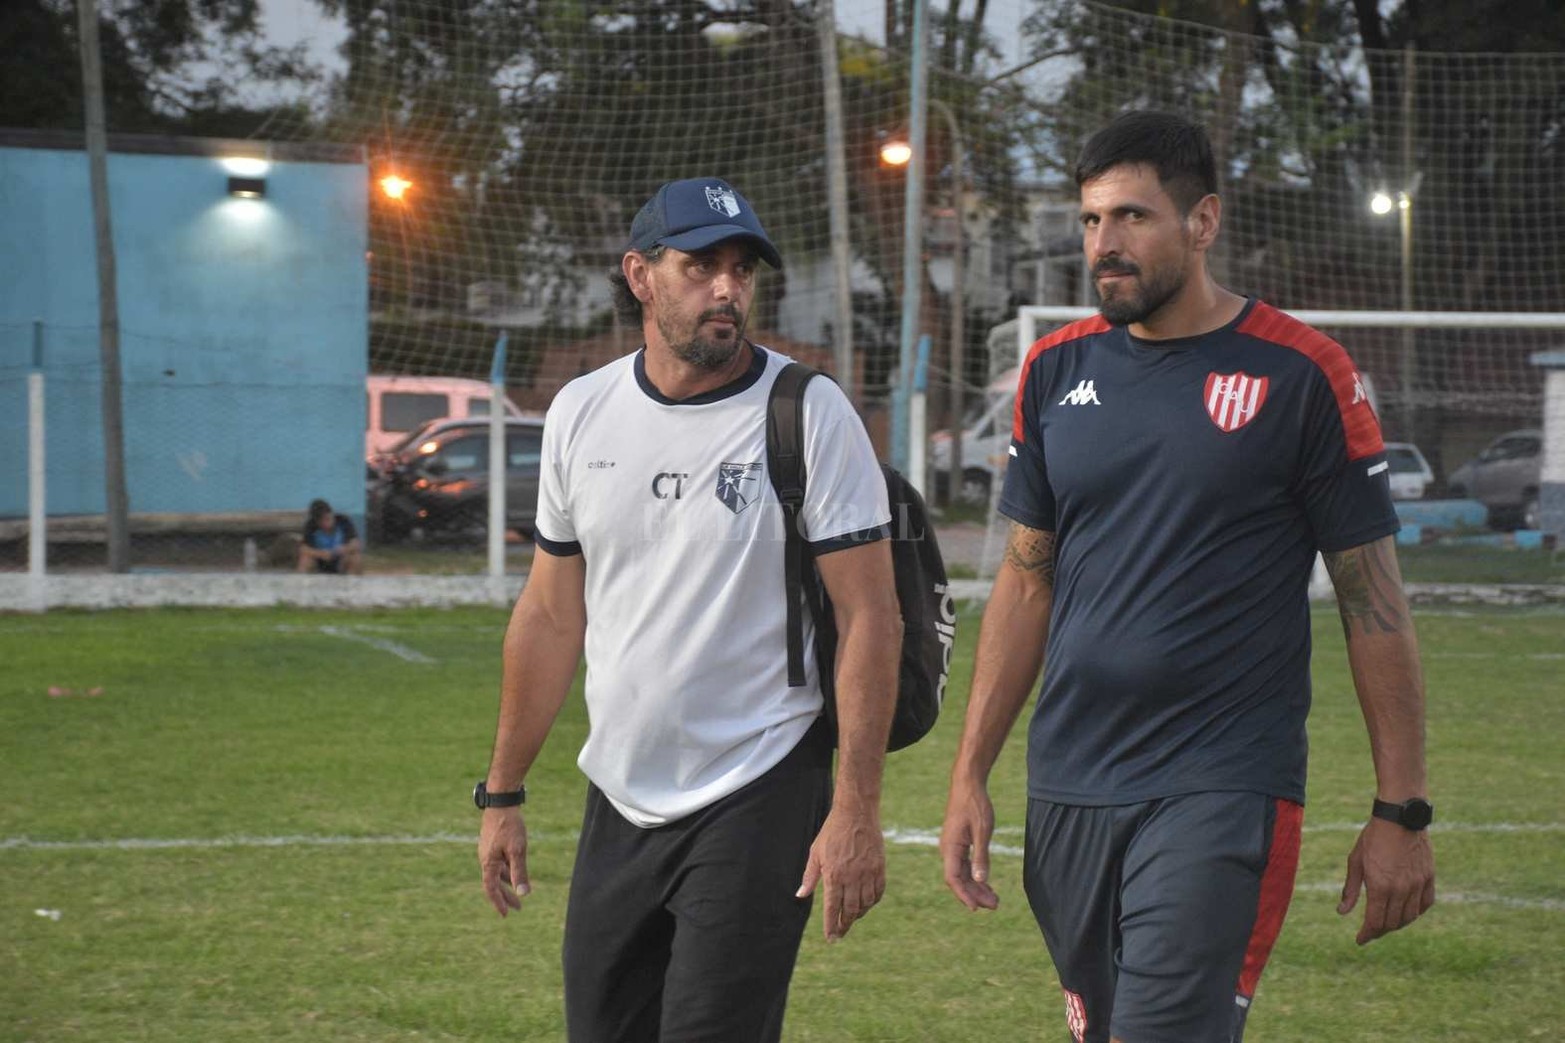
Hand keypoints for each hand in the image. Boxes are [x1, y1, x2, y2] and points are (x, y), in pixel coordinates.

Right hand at [478, 808, 530, 916]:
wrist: (501, 801)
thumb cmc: (509, 825)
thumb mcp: (518, 850)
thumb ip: (519, 872)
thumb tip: (523, 894)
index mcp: (488, 862)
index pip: (491, 889)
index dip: (498, 902)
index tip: (506, 914)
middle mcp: (485, 858)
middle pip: (494, 883)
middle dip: (505, 896)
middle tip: (518, 908)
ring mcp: (488, 850)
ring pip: (497, 872)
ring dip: (507, 883)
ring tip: (518, 891)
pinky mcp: (492, 843)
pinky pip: (498, 862)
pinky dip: (506, 870)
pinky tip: (514, 870)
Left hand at [796, 803, 884, 940]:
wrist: (856, 814)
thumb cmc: (832, 832)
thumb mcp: (815, 853)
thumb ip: (809, 876)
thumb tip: (800, 895)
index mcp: (834, 875)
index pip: (832, 908)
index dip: (832, 926)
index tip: (831, 938)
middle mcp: (852, 877)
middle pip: (850, 910)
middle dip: (844, 925)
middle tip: (840, 933)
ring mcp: (867, 873)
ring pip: (865, 904)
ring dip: (858, 915)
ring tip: (851, 918)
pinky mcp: (879, 868)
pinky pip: (878, 892)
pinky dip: (872, 902)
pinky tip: (866, 904)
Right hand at [941, 778, 998, 910]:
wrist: (968, 784)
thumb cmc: (975, 804)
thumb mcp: (982, 831)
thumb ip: (981, 856)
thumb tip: (980, 881)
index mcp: (950, 847)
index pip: (953, 878)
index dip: (964, 895)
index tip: (976, 908)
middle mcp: (948, 850)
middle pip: (959, 880)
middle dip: (975, 895)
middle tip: (995, 906)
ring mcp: (953, 847)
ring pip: (963, 874)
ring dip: (977, 888)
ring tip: (995, 900)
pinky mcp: (959, 844)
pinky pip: (965, 866)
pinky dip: (976, 876)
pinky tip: (987, 884)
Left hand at [1337, 817, 1434, 943]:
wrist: (1399, 817)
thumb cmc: (1372, 838)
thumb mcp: (1355, 861)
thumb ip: (1351, 889)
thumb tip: (1342, 912)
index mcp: (1380, 886)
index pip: (1375, 922)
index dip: (1367, 935)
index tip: (1360, 940)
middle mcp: (1401, 889)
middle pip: (1392, 923)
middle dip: (1379, 931)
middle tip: (1370, 931)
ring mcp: (1417, 884)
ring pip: (1410, 917)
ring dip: (1397, 924)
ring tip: (1386, 923)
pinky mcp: (1429, 878)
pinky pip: (1425, 904)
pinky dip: (1416, 912)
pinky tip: (1407, 911)